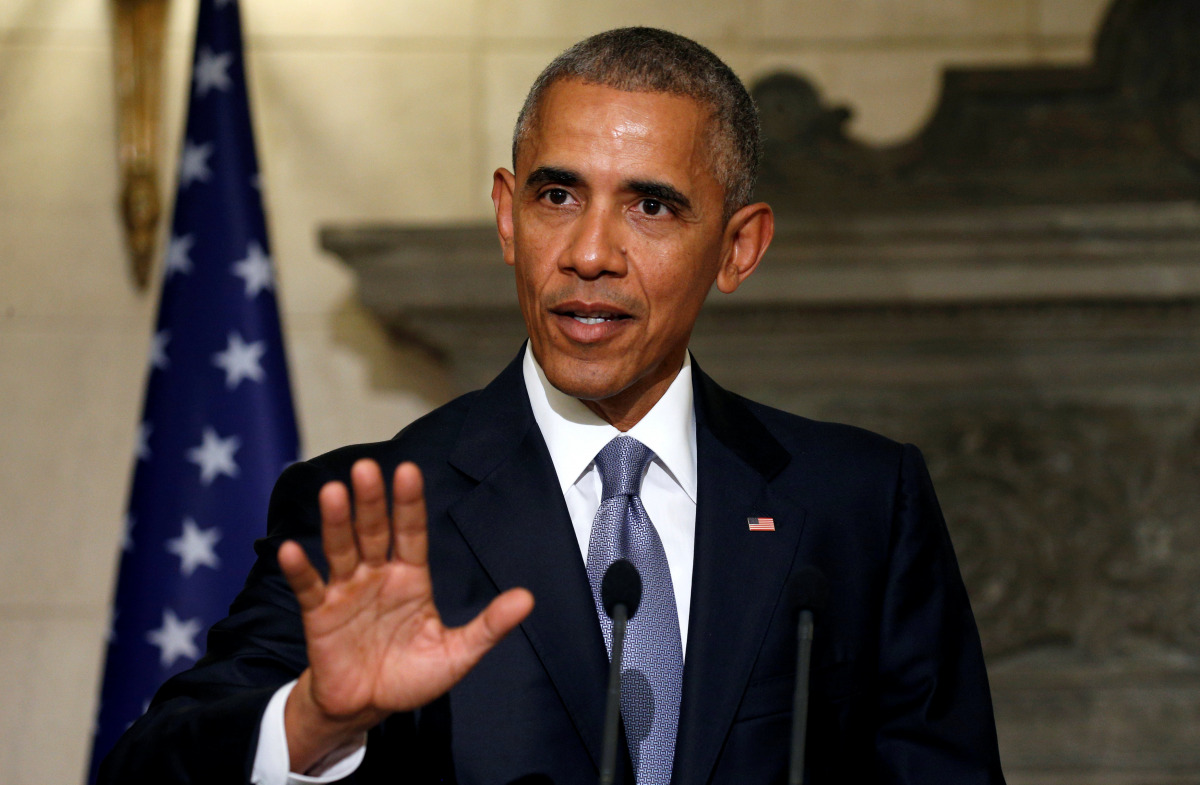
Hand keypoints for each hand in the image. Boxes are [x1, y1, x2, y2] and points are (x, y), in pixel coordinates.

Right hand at [277, 459, 533, 772]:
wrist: (368, 708)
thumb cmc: (412, 676)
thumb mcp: (457, 654)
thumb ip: (489, 626)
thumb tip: (527, 599)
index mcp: (411, 578)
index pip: (412, 532)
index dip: (410, 503)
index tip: (409, 471)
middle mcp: (378, 575)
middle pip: (374, 531)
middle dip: (372, 501)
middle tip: (366, 468)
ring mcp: (347, 591)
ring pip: (341, 549)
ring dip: (336, 522)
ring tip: (333, 492)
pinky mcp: (319, 614)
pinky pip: (308, 587)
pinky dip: (300, 569)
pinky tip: (292, 549)